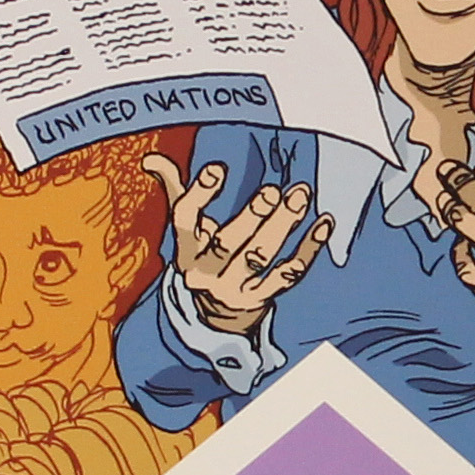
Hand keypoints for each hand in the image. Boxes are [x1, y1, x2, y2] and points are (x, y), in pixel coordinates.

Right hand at [141, 153, 328, 338]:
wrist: (214, 315)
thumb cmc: (202, 256)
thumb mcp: (186, 230)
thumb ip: (174, 191)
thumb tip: (151, 158)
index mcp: (183, 249)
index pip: (185, 220)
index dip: (200, 194)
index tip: (218, 168)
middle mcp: (205, 272)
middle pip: (227, 242)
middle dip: (251, 216)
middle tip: (273, 190)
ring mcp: (233, 288)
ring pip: (259, 257)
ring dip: (281, 226)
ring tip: (300, 196)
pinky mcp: (261, 299)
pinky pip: (288, 274)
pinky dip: (308, 249)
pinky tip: (323, 223)